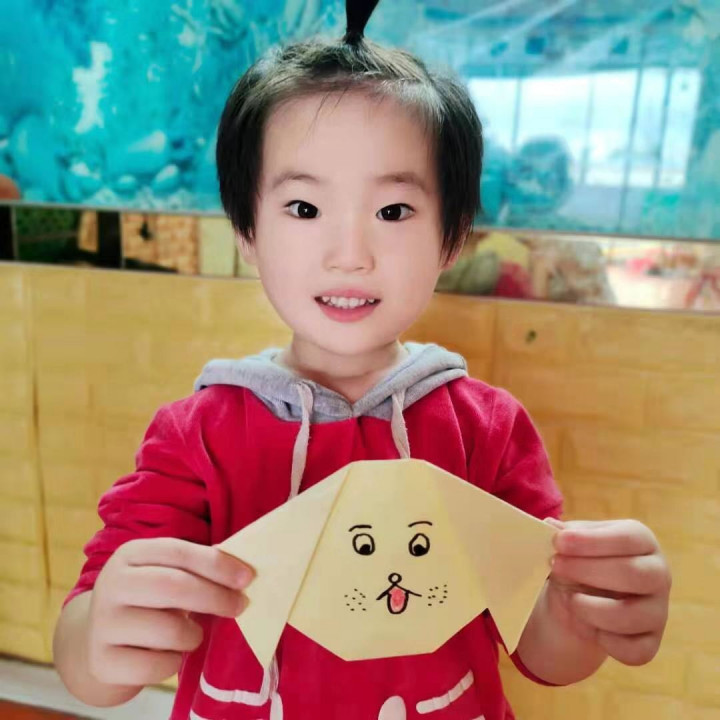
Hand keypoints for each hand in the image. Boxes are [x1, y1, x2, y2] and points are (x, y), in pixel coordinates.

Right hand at [88, 538, 252, 686]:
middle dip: (214, 597)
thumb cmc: (147, 602)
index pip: (178, 552)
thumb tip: (243, 575)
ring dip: (193, 635)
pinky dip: (173, 662)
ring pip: (168, 630)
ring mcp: (104, 624)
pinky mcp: (103, 662)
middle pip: (173, 586)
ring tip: (193, 634)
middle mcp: (112, 584)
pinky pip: (156, 665)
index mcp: (131, 554)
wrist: (96, 643)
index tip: (247, 577)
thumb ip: (196, 570)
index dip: (216, 564)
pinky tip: (169, 654)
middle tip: (239, 606)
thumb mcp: (163, 575)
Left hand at [545, 518, 670, 666]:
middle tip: (556, 565)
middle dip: (588, 570)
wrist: (577, 600)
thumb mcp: (572, 543)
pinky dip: (605, 641)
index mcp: (642, 540)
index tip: (559, 542)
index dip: (592, 541)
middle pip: (634, 573)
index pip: (628, 537)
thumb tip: (551, 526)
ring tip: (569, 598)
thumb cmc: (578, 561)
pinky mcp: (651, 643)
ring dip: (591, 608)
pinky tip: (587, 627)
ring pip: (632, 615)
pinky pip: (634, 650)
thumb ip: (565, 535)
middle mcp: (658, 573)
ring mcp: (657, 610)